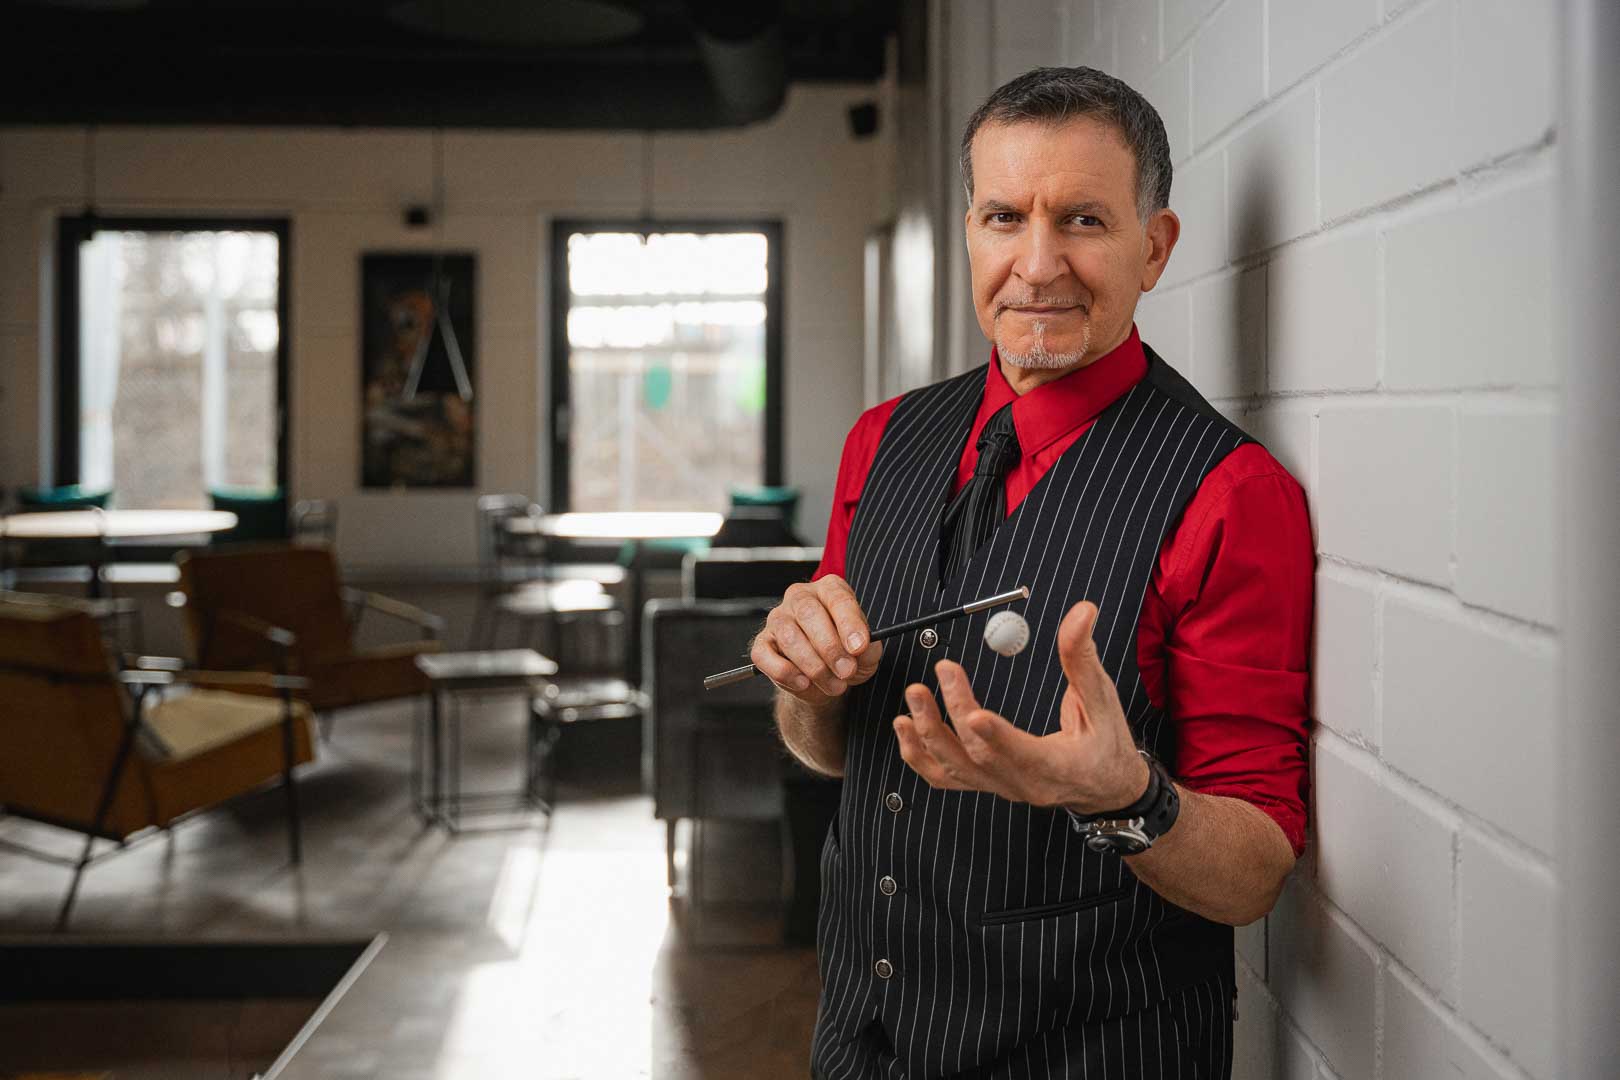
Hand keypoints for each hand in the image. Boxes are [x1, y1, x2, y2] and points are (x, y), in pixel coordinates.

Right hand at [750, 574, 883, 707]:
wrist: (823, 679)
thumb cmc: (845, 655)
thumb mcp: (866, 652)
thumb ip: (867, 648)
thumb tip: (858, 650)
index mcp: (829, 589)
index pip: (837, 599)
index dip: (849, 624)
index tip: (858, 647)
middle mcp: (800, 598)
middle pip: (809, 614)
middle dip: (830, 648)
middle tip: (846, 671)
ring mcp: (777, 619)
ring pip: (789, 637)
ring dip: (814, 667)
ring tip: (833, 684)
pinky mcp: (762, 643)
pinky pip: (765, 656)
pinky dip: (785, 673)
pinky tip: (804, 683)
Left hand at [893, 600, 1149, 813]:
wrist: (1104, 787)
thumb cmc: (1106, 743)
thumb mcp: (1102, 699)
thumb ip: (1083, 657)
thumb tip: (1081, 613)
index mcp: (1058, 766)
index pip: (1023, 755)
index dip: (997, 736)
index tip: (974, 715)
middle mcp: (1024, 783)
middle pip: (979, 754)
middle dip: (954, 714)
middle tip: (940, 673)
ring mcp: (1001, 787)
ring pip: (955, 769)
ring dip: (928, 735)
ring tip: (913, 700)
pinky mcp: (987, 784)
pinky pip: (946, 777)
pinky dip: (920, 756)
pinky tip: (906, 730)